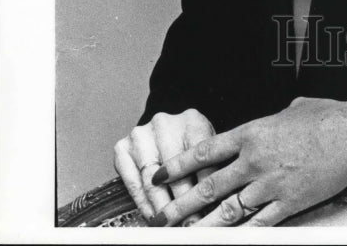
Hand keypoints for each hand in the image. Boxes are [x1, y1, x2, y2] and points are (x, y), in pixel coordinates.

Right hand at [114, 108, 216, 224]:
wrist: (166, 128)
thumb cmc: (191, 142)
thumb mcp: (209, 146)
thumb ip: (216, 166)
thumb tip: (224, 200)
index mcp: (192, 120)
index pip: (202, 157)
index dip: (205, 188)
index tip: (209, 213)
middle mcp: (164, 124)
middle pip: (175, 171)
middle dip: (183, 204)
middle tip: (190, 225)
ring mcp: (141, 135)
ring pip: (151, 180)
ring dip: (162, 207)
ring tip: (171, 225)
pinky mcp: (122, 148)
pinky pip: (133, 183)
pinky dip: (144, 204)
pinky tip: (153, 216)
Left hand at [146, 96, 346, 226]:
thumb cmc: (326, 116)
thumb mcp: (292, 109)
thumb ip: (275, 120)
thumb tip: (274, 121)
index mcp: (252, 132)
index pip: (205, 151)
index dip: (179, 165)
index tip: (159, 175)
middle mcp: (254, 160)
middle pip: (210, 185)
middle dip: (182, 203)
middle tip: (161, 216)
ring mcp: (270, 184)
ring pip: (228, 210)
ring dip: (204, 225)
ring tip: (185, 235)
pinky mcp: (288, 202)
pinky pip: (258, 224)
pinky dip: (240, 235)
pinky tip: (226, 241)